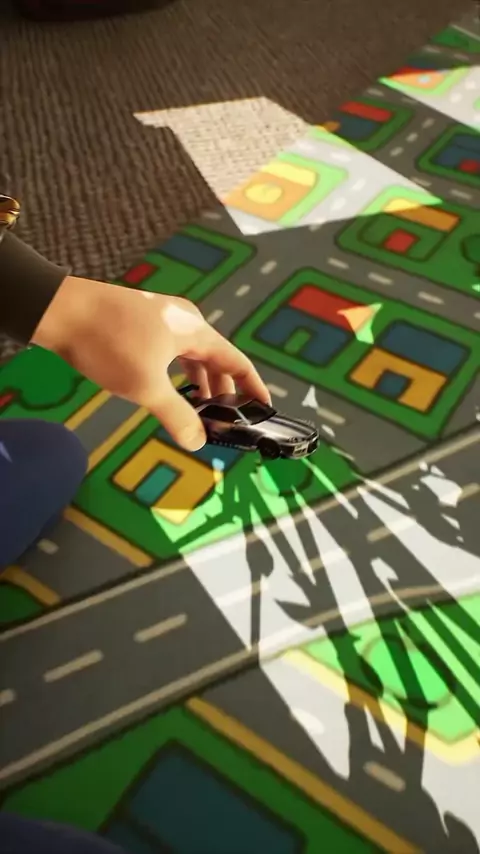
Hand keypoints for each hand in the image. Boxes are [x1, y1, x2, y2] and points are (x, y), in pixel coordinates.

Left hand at [33, 276, 269, 451]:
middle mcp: (185, 320)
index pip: (237, 362)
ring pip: (193, 355)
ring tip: (202, 411)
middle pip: (216, 359)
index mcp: (195, 331)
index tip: (264, 410)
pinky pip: (174, 351)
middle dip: (224, 391)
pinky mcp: (142, 322)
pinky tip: (171, 389)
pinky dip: (180, 373)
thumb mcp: (146, 387)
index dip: (253, 387)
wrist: (60, 309)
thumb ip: (176, 415)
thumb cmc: (109, 345)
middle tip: (227, 421)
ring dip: (200, 383)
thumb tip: (199, 442)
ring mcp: (163, 319)